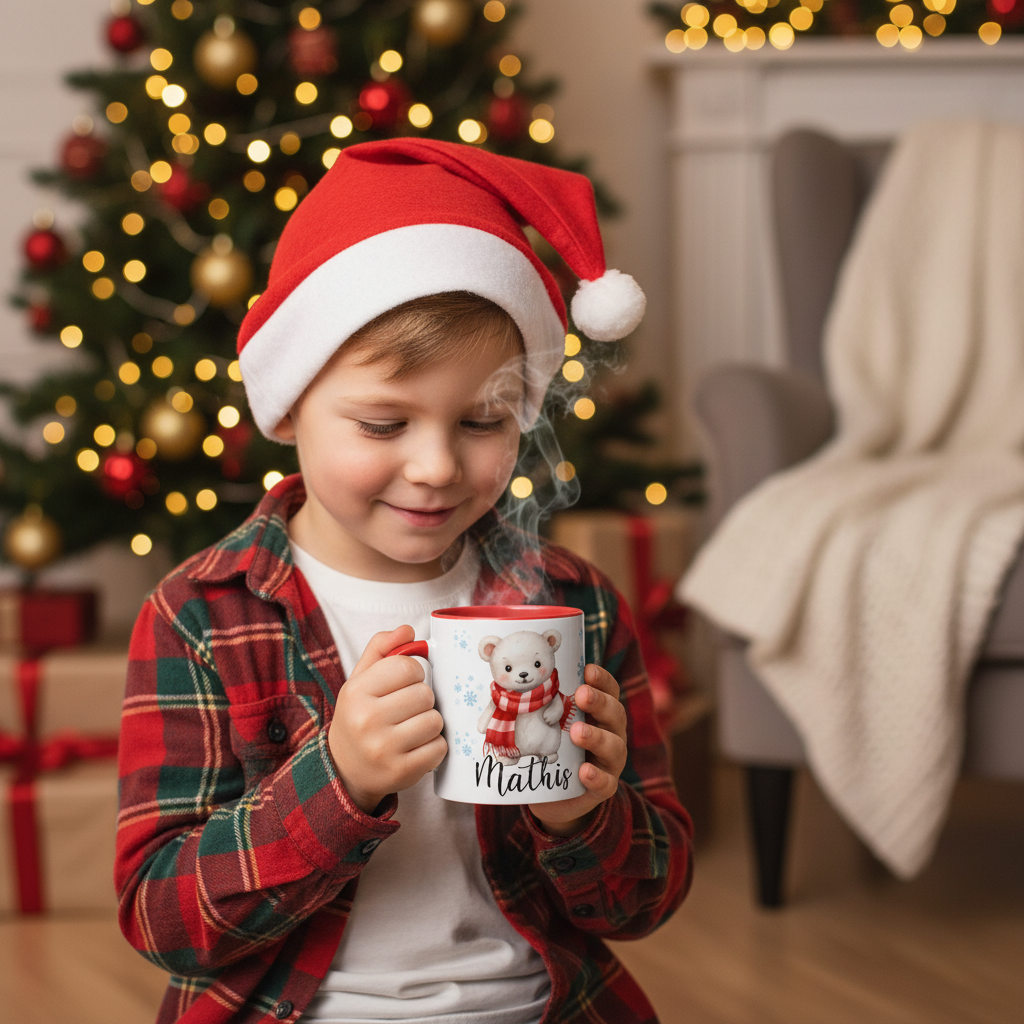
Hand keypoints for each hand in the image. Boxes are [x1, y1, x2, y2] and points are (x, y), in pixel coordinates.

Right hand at [327, 625, 445, 813]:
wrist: (345, 770)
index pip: (407, 666)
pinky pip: (439, 748)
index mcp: (356, 692)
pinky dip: (434, 746)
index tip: (405, 683)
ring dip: (430, 722)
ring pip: (435, 720)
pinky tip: (416, 747)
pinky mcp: (401, 772)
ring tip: (412, 728)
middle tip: (407, 709)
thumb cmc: (359, 717)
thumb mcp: (359, 680)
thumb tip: (408, 629)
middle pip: (425, 694)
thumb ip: (381, 649)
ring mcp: (383, 749)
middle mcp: (366, 720)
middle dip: (422, 699)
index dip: (414, 672)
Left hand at [528, 664, 627, 837]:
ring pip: (614, 746)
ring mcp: (609, 761)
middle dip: (599, 702)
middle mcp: (610, 733)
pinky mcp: (602, 787)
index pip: (608, 690)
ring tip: (577, 732)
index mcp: (599, 713)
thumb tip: (498, 689)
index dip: (601, 679)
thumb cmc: (553, 748)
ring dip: (596, 737)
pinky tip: (584, 771)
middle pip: (615, 714)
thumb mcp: (546, 724)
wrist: (556, 797)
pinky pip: (605, 783)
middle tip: (581, 695)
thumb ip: (535, 706)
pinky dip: (596, 776)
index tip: (587, 670)